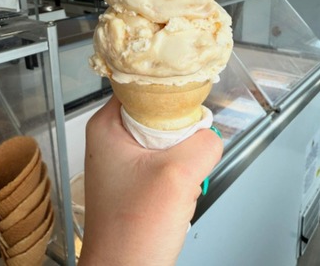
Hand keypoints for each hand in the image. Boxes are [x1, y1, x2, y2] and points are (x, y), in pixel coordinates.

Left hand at [79, 96, 222, 265]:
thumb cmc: (129, 234)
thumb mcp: (177, 175)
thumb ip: (203, 144)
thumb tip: (212, 138)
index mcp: (107, 126)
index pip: (145, 86)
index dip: (173, 91)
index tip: (195, 99)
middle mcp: (112, 141)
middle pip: (161, 114)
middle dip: (183, 135)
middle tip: (184, 155)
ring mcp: (124, 163)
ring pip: (170, 142)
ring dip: (184, 161)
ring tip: (177, 184)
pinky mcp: (137, 183)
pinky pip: (169, 166)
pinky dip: (180, 179)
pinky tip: (176, 198)